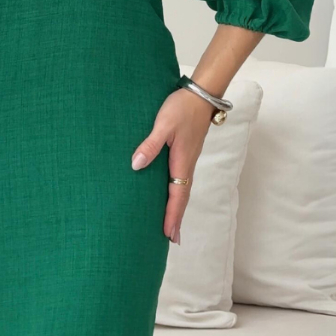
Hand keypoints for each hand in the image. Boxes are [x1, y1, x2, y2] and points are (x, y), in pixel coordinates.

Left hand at [130, 87, 213, 244]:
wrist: (200, 95)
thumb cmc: (181, 108)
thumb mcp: (162, 124)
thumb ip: (150, 145)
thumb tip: (136, 166)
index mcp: (182, 161)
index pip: (177, 195)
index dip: (172, 216)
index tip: (169, 236)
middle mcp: (187, 164)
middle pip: (182, 197)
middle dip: (176, 218)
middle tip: (172, 240)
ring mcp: (188, 158)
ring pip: (182, 189)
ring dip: (177, 207)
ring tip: (171, 224)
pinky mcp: (186, 152)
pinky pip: (181, 179)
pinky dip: (178, 193)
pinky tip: (172, 194)